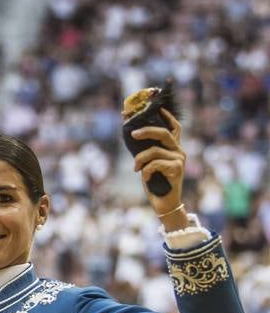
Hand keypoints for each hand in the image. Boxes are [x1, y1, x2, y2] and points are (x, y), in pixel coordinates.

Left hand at [131, 109, 186, 227]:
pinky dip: (146, 170)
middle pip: (163, 133)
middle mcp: (179, 151)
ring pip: (155, 151)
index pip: (175, 127)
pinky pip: (155, 163)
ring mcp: (179, 160)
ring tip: (136, 168)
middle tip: (133, 133)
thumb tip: (133, 134)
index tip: (158, 108)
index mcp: (173, 148)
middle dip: (146, 131)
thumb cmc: (155, 183)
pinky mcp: (177, 169)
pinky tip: (146, 178)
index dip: (167, 116)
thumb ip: (146, 150)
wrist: (164, 204)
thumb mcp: (149, 163)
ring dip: (140, 159)